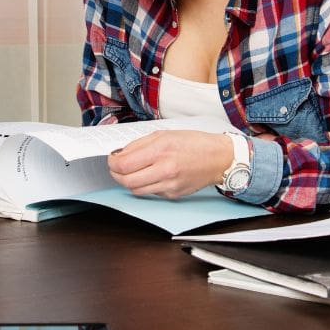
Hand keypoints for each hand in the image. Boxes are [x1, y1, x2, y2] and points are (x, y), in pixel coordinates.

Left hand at [107, 130, 232, 198]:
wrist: (218, 158)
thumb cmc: (194, 143)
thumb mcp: (164, 134)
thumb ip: (139, 144)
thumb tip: (120, 154)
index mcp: (161, 150)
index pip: (124, 164)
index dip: (112, 163)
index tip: (112, 159)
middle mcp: (164, 170)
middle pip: (127, 181)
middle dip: (116, 174)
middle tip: (116, 168)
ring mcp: (169, 185)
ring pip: (136, 190)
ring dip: (129, 182)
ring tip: (132, 172)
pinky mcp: (173, 194)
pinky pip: (151, 192)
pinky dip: (146, 185)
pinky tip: (151, 175)